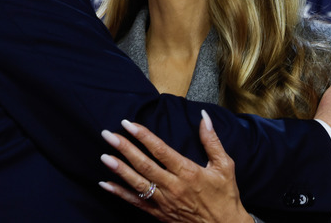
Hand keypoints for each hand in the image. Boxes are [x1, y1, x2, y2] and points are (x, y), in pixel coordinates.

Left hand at [99, 110, 254, 222]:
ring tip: (104, 156)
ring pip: (137, 183)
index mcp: (188, 172)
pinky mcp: (159, 214)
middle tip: (108, 135)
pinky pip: (136, 202)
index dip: (143, 136)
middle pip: (144, 165)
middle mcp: (173, 186)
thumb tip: (204, 117)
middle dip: (125, 149)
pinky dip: (120, 193)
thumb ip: (211, 140)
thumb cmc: (225, 196)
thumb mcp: (224, 165)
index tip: (129, 124)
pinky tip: (106, 184)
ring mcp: (164, 202)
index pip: (161, 150)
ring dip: (119, 169)